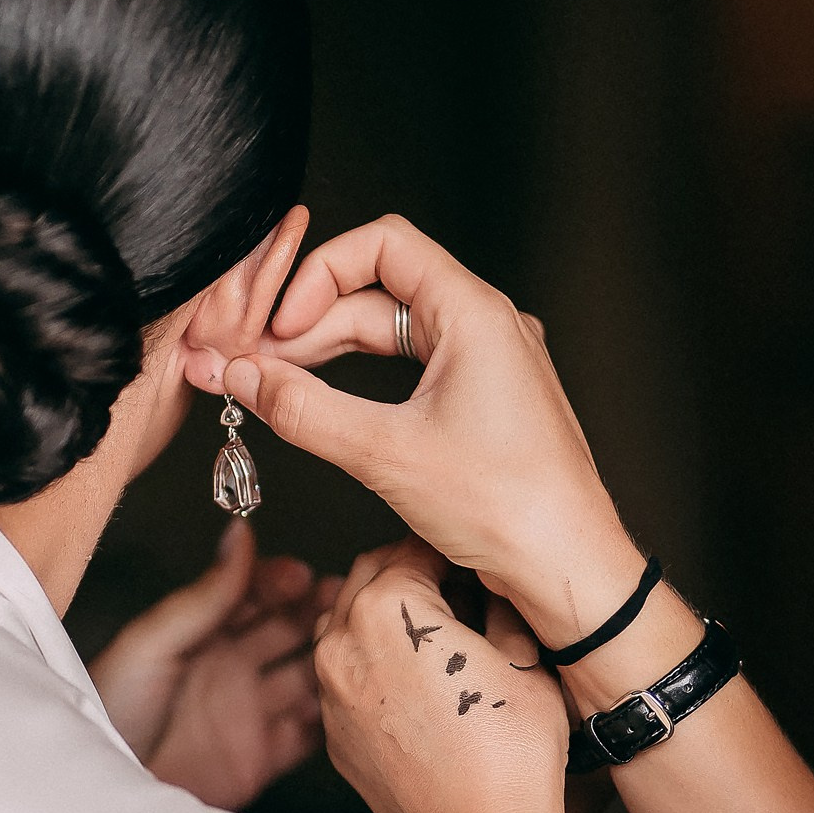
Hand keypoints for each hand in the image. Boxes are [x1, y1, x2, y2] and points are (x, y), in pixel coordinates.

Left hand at [89, 523, 332, 810]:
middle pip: (288, 630)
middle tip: (344, 603)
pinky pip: (309, 736)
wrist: (104, 791)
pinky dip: (331, 720)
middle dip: (318, 613)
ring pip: (307, 678)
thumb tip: (239, 535)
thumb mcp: (152, 642)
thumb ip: (204, 595)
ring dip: (331, 662)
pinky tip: (347, 702)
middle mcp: (230, 668)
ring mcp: (249, 712)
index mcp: (201, 634)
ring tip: (353, 649)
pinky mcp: (261, 758)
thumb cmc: (109, 712)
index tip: (303, 576)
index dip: (281, 582)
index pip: (254, 594)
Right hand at [184, 215, 647, 654]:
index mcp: (476, 313)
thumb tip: (245, 378)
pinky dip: (367, 384)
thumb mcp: (386, 453)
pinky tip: (329, 409)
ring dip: (333, 356)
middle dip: (312, 324)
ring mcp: (491, 364)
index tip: (279, 323)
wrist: (568, 567)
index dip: (319, 273)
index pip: (383, 245)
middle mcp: (489, 326)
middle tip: (257, 365)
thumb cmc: (508, 508)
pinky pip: (416, 372)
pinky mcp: (487, 402)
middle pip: (381, 292)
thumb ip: (304, 410)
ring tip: (279, 388)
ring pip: (395, 335)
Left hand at [315, 537, 570, 812]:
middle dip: (412, 573)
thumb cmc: (510, 757)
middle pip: (370, 575)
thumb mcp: (524, 655)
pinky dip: (372, 662)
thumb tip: (494, 579)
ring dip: (384, 615)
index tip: (475, 555)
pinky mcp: (332, 732)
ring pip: (347, 622)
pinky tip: (417, 680)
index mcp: (387, 609)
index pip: (415, 546)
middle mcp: (343, 642)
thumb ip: (500, 600)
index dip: (453, 547)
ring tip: (436, 634)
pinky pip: (344, 675)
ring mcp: (331, 690)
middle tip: (460, 589)